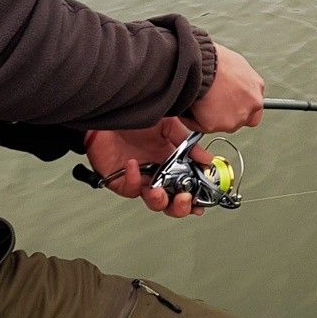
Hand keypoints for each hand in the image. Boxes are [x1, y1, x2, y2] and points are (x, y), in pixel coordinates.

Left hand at [84, 119, 212, 217]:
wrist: (108, 111)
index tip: (201, 201)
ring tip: (159, 191)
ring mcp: (139, 178)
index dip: (195, 197)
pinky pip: (129, 189)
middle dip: (180, 207)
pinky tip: (134, 165)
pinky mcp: (120, 181)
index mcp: (170, 162)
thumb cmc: (134, 116)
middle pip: (172, 201)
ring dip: (159, 201)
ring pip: (152, 202)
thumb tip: (208, 159)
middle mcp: (156, 173)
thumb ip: (188, 144)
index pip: (186, 186)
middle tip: (183, 200)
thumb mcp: (168, 125)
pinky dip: (133, 180)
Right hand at [185, 43, 264, 133]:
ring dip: (211, 117)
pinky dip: (194, 120)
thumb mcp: (235, 64)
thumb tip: (229, 84)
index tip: (229, 104)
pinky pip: (202, 126)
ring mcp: (235, 117)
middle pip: (242, 119)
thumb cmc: (213, 59)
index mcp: (256, 87)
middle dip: (228, 115)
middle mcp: (251, 104)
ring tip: (199, 100)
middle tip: (212, 105)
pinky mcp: (216, 125)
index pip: (254, 106)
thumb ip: (238, 80)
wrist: (200, 63)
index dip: (239, 106)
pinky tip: (190, 105)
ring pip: (222, 125)